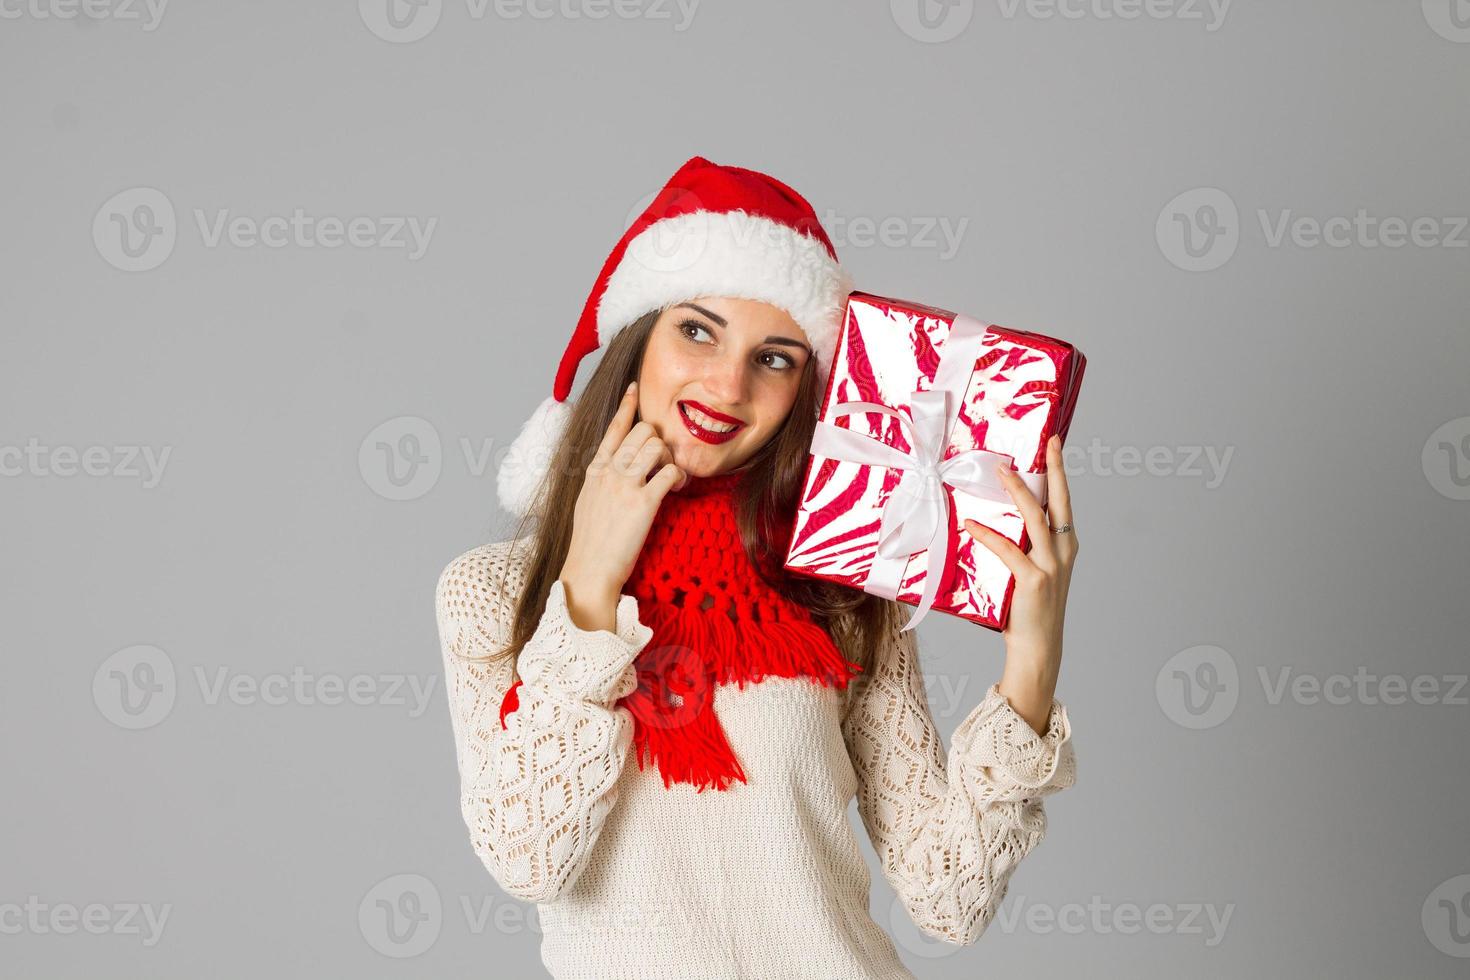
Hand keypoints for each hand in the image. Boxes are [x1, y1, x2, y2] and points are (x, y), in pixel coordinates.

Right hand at [560, 381, 686, 606]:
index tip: (635, 388)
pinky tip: (675, 489)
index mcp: (594, 471)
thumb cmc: (588, 543)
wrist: (588, 572)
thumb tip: (611, 470)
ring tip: (670, 479)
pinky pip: (670, 473)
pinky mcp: (643, 503)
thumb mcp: (586, 502)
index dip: (626, 406)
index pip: (613, 429)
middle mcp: (609, 472)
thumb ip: (599, 481)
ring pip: (657, 446)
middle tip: (663, 466)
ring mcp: (625, 485)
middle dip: (659, 443)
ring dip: (670, 459)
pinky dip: (679, 477)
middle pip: (643, 432)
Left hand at [961, 435, 1077, 733]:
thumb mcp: (1031, 572)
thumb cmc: (1029, 611)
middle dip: (1054, 469)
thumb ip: (1020, 547)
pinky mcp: (1032, 581)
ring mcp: (1050, 566)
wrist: (1038, 648)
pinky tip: (972, 523)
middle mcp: (1064, 553)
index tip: (1054, 444)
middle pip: (1061, 502)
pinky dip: (989, 535)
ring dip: (1019, 493)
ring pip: (1037, 519)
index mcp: (1066, 548)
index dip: (1060, 472)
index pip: (1065, 502)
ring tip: (1002, 472)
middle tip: (1048, 442)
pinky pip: (1008, 550)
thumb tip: (989, 518)